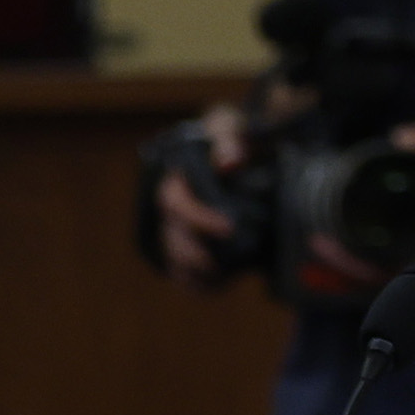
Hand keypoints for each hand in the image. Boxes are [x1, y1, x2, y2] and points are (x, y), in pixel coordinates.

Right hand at [150, 102, 250, 285]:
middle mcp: (173, 209)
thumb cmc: (230, 137)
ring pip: (175, 258)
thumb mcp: (230, 128)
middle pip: (172, 238)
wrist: (242, 153)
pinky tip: (216, 285)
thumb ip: (229, 139)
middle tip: (218, 260)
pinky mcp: (193, 247)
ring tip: (217, 276)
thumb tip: (230, 161)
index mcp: (177, 181)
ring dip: (192, 272)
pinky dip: (197, 283)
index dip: (198, 218)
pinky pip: (185, 273)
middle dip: (193, 252)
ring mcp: (180, 231)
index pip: (176, 204)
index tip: (227, 227)